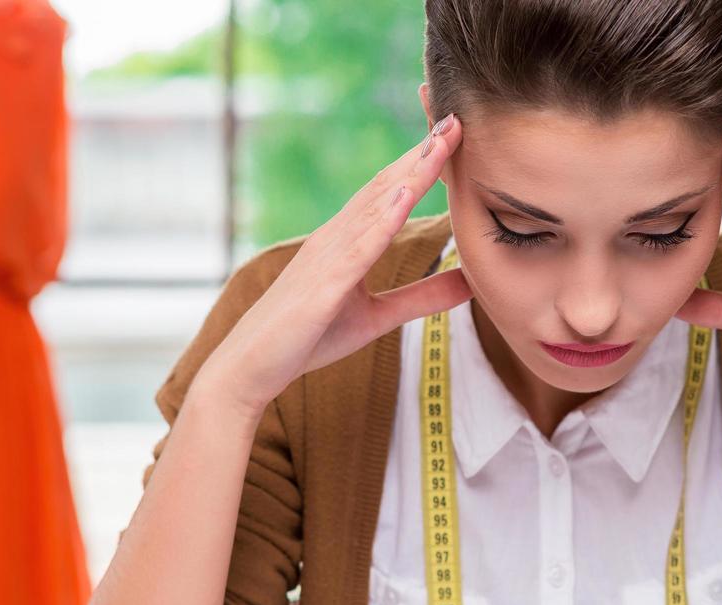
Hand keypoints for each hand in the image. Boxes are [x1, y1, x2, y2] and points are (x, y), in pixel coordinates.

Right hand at [201, 114, 471, 418]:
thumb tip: (472, 282)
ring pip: (375, 206)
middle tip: (455, 117)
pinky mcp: (322, 286)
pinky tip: (405, 195)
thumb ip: (422, 297)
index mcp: (347, 241)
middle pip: (385, 186)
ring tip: (441, 142)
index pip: (389, 193)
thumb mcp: (377, 317)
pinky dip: (383, 219)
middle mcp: (335, 238)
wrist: (250, 368)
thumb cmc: (305, 340)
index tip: (453, 133)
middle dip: (421, 152)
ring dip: (410, 173)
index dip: (422, 162)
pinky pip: (357, 247)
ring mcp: (327, 257)